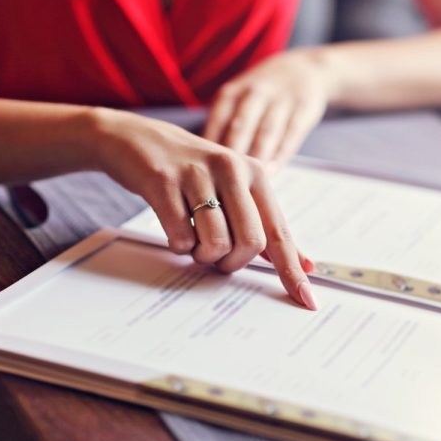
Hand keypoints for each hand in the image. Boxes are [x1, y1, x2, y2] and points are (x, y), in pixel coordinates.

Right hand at [92, 109, 317, 309]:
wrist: (133, 139)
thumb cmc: (189, 171)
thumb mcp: (232, 187)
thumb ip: (263, 224)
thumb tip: (303, 263)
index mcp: (255, 173)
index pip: (279, 232)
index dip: (292, 270)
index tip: (307, 301)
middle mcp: (232, 169)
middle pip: (251, 242)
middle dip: (233, 263)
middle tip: (217, 258)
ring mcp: (196, 174)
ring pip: (216, 243)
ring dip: (203, 256)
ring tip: (194, 242)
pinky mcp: (163, 181)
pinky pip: (181, 237)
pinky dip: (179, 245)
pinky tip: (175, 229)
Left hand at [204, 49, 329, 171]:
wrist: (307, 68)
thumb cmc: (262, 93)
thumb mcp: (239, 97)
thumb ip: (224, 123)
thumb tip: (205, 161)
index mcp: (233, 91)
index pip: (217, 119)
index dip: (210, 145)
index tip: (205, 169)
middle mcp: (255, 92)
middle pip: (240, 126)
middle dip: (232, 154)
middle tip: (223, 180)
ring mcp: (281, 100)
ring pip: (266, 132)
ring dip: (257, 158)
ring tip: (249, 183)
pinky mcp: (304, 110)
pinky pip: (290, 135)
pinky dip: (280, 155)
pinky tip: (272, 172)